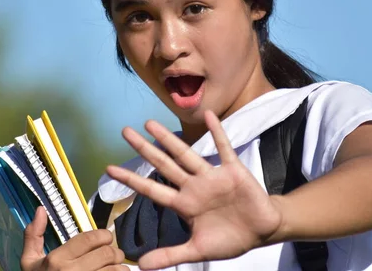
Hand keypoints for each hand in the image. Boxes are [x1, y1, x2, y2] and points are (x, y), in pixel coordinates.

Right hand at [21, 206, 128, 270]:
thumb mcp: (29, 262)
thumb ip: (33, 235)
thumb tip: (41, 209)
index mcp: (57, 260)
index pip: (90, 239)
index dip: (104, 235)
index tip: (106, 238)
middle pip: (107, 253)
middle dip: (115, 251)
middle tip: (114, 254)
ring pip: (116, 269)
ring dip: (120, 266)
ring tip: (116, 266)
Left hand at [106, 110, 282, 269]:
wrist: (261, 231)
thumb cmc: (230, 239)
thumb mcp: (198, 251)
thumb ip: (171, 255)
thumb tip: (141, 265)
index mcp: (184, 204)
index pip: (152, 189)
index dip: (131, 180)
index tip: (109, 169)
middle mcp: (193, 186)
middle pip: (164, 164)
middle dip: (145, 149)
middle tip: (125, 132)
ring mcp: (212, 177)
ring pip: (186, 154)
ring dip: (170, 139)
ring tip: (150, 123)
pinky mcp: (234, 171)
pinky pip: (224, 148)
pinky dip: (217, 132)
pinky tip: (209, 116)